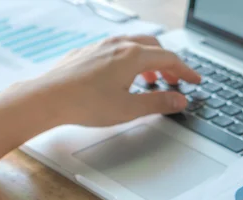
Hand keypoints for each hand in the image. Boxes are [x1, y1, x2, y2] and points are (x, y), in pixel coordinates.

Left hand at [29, 35, 200, 126]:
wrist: (48, 98)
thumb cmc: (84, 103)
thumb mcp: (129, 109)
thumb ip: (158, 103)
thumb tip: (179, 100)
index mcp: (132, 56)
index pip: (169, 59)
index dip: (185, 71)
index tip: (194, 81)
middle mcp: (118, 46)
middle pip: (154, 48)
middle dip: (169, 64)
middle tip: (175, 81)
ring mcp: (101, 47)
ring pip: (134, 46)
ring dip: (149, 61)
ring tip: (152, 78)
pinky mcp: (87, 53)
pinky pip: (116, 50)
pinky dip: (130, 60)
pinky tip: (123, 77)